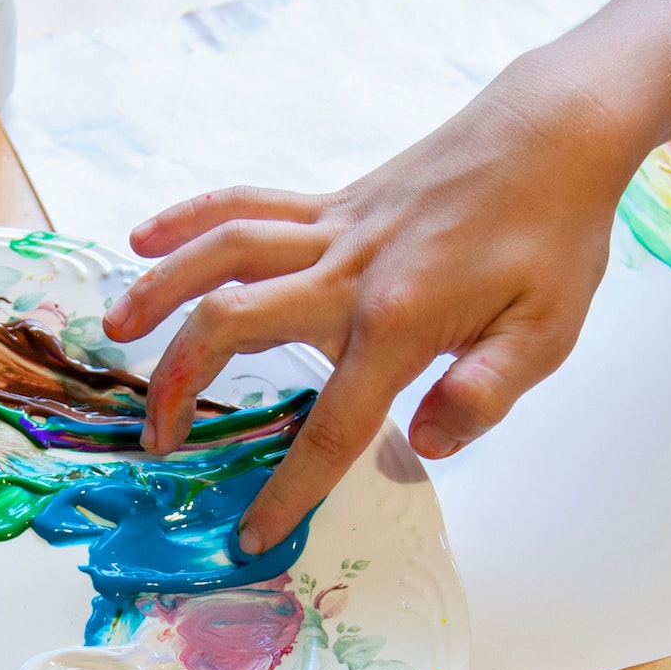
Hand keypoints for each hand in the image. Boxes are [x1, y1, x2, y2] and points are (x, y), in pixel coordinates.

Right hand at [104, 53, 648, 552]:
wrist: (555, 132)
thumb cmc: (556, 236)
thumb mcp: (547, 331)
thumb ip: (484, 394)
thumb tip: (425, 446)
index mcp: (399, 322)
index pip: (331, 426)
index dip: (288, 490)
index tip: (251, 537)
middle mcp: (349, 272)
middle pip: (233, 325)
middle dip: (182, 386)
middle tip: (159, 439)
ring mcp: (334, 230)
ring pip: (222, 255)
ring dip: (160, 292)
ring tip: (114, 333)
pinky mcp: (333, 203)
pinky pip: (246, 204)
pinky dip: (189, 218)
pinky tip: (144, 237)